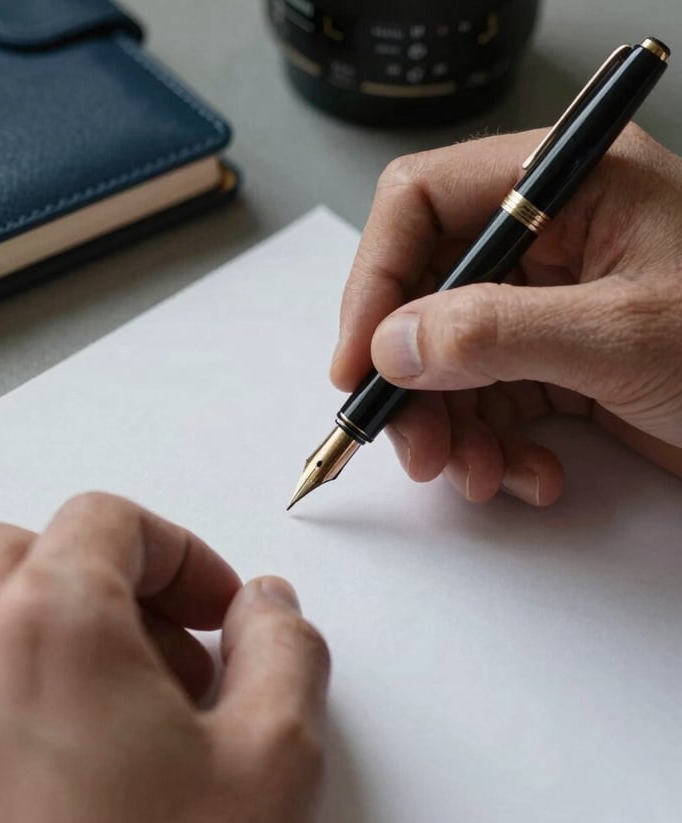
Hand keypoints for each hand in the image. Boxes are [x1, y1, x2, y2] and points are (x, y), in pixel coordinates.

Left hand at [0, 493, 328, 822]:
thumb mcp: (275, 761)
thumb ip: (284, 648)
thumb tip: (266, 609)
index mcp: (47, 627)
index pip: (107, 519)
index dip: (179, 552)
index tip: (213, 608)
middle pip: (24, 552)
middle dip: (107, 583)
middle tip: (167, 655)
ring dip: (45, 627)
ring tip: (115, 710)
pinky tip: (60, 756)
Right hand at [332, 125, 681, 504]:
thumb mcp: (624, 335)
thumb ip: (498, 333)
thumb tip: (393, 346)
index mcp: (566, 185)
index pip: (423, 204)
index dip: (376, 281)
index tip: (357, 361)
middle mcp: (548, 237)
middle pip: (427, 296)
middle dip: (414, 382)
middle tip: (414, 449)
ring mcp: (548, 304)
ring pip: (451, 361)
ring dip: (452, 429)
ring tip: (479, 478)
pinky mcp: (555, 361)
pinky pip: (490, 402)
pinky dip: (496, 448)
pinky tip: (531, 477)